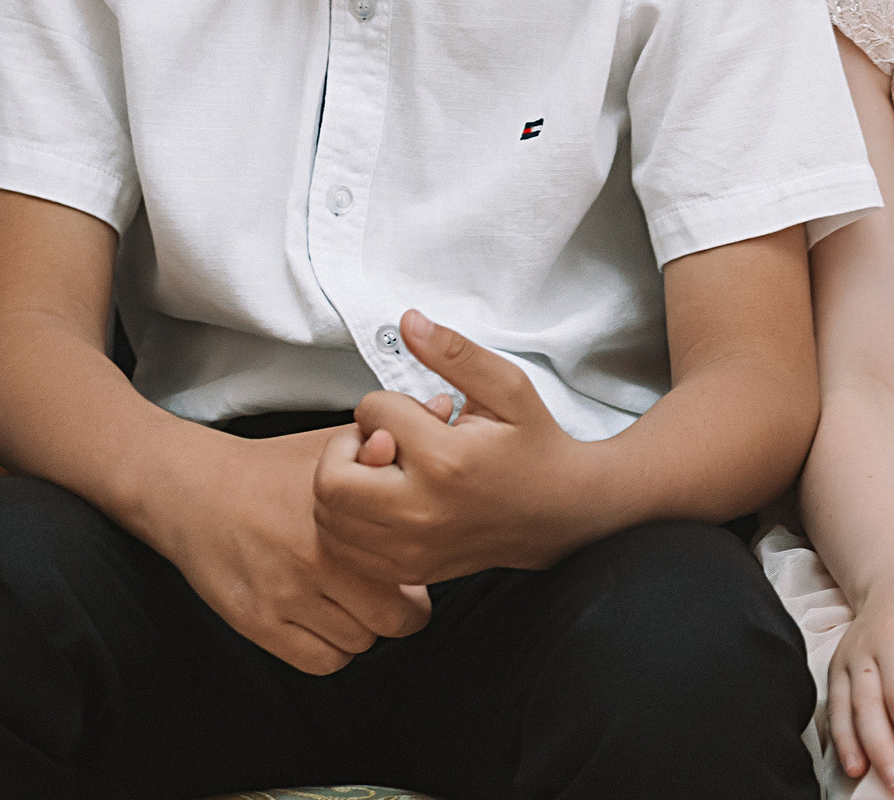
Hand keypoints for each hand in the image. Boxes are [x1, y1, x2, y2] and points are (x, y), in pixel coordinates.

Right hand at [154, 426, 431, 675]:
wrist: (194, 488)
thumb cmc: (271, 469)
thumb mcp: (334, 442)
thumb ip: (390, 436)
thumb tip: (445, 408)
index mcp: (347, 516)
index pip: (417, 572)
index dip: (421, 574)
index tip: (409, 565)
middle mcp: (318, 559)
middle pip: (394, 620)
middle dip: (400, 610)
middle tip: (390, 594)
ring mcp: (286, 595)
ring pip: (358, 644)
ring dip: (362, 629)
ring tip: (351, 602)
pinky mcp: (256, 621)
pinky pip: (319, 661)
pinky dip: (330, 650)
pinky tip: (325, 621)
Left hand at [313, 311, 590, 582]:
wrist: (563, 512)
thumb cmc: (535, 445)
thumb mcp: (508, 387)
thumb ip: (454, 353)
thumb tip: (407, 321)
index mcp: (447, 460)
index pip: (372, 413)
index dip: (386, 402)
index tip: (421, 411)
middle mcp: (423, 511)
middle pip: (331, 476)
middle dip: (345, 447)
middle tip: (380, 440)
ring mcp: (414, 549)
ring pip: (330, 515)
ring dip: (343, 484)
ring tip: (383, 471)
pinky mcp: (410, 571)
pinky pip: (344, 550)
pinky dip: (348, 522)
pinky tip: (380, 502)